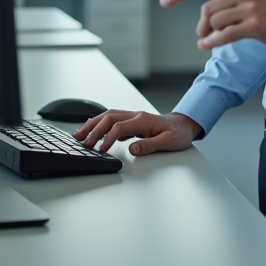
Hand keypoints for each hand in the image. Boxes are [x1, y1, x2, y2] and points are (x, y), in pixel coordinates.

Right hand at [73, 110, 202, 155]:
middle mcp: (136, 115)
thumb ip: (149, 145)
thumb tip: (132, 149)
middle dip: (93, 129)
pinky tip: (92, 129)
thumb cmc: (179, 134)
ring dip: (93, 124)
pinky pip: (112, 119)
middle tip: (82, 142)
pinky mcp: (132, 121)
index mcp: (143, 120)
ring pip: (108, 116)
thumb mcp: (168, 142)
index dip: (107, 138)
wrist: (185, 125)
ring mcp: (133, 116)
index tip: (100, 150)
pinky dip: (100, 124)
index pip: (119, 127)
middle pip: (109, 118)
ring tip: (79, 134)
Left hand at [159, 0, 265, 49]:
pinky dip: (213, 42)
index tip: (164, 2)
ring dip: (209, 35)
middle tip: (204, 33)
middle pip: (207, 9)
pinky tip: (207, 45)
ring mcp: (250, 8)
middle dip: (202, 24)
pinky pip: (225, 35)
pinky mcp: (256, 25)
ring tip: (212, 39)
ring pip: (215, 22)